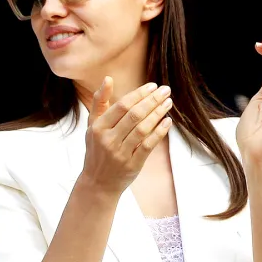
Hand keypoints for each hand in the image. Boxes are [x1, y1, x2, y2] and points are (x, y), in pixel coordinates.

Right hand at [80, 77, 172, 194]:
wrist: (97, 183)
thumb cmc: (97, 150)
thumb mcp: (92, 126)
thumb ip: (99, 102)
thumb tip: (108, 79)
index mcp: (98, 128)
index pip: (122, 106)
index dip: (140, 94)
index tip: (153, 86)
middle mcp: (108, 140)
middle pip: (135, 115)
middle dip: (153, 101)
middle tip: (166, 91)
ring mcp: (120, 153)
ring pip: (143, 129)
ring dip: (158, 114)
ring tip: (168, 103)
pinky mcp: (132, 164)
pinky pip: (148, 145)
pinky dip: (159, 132)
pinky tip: (167, 122)